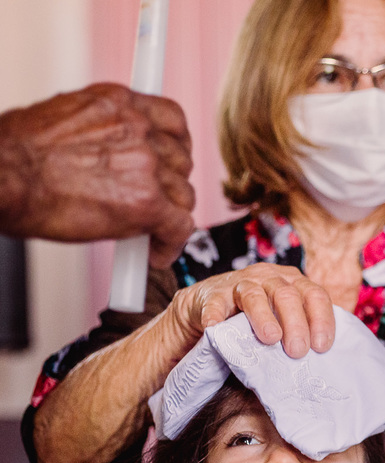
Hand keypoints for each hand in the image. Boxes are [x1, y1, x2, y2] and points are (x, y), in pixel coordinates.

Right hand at [0, 83, 194, 267]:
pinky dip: (170, 244)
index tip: (171, 162)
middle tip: (156, 202)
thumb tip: (113, 155)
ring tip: (148, 231)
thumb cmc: (14, 154)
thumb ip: (102, 132)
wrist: (1, 177)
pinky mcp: (147, 203)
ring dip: (169, 216)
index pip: (173, 120)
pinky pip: (179, 228)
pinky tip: (154, 254)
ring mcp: (146, 165)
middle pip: (181, 161)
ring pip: (183, 196)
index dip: (176, 146)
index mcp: (119, 102)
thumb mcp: (65, 120)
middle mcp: (138, 128)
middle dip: (170, 185)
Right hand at [169, 262, 336, 356]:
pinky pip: (214, 304)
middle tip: (298, 351)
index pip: (315, 295)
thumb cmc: (257, 316)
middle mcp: (269, 278)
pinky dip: (215, 315)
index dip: (322, 320)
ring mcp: (240, 284)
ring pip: (254, 295)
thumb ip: (302, 329)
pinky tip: (217, 328)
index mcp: (293, 283)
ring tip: (271, 339)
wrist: (210, 305)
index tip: (322, 347)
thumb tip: (324, 360)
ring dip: (264, 317)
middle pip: (287, 295)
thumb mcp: (284, 317)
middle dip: (296, 324)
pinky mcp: (213, 295)